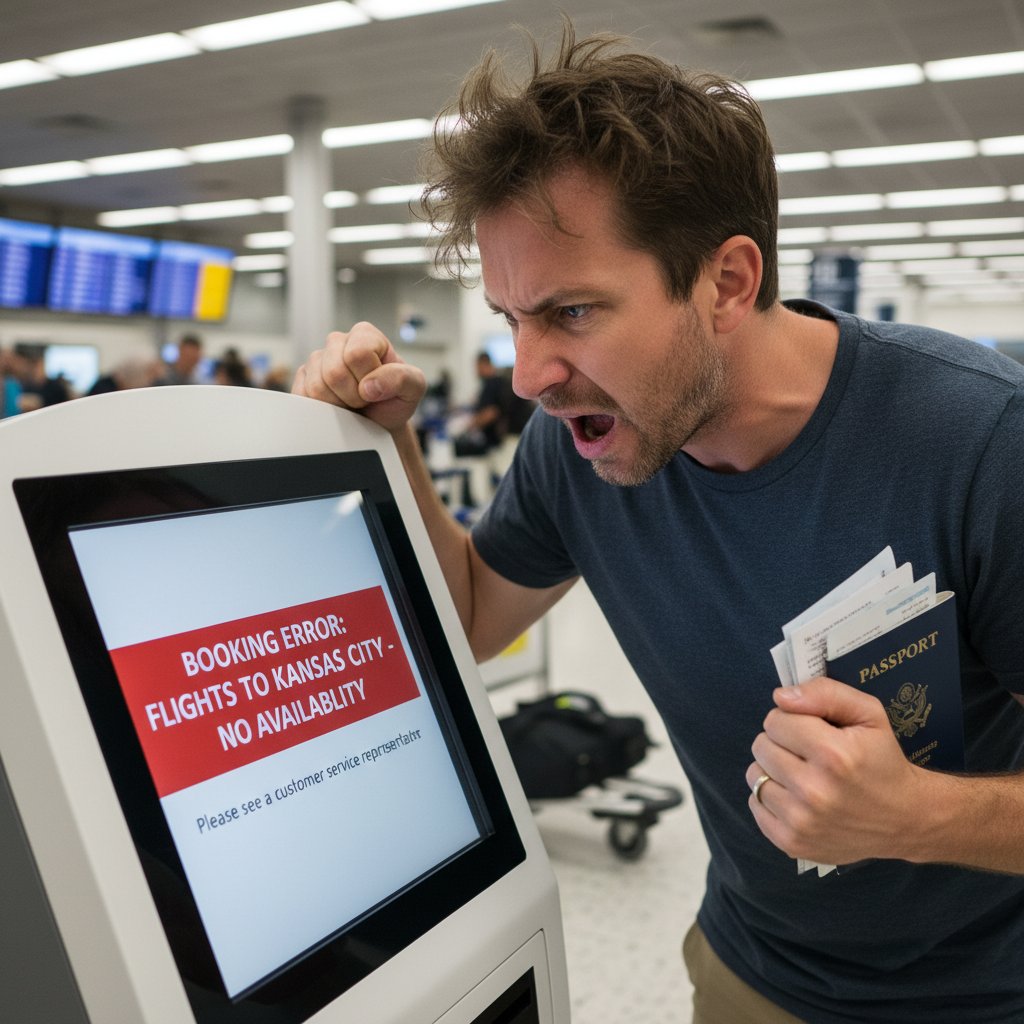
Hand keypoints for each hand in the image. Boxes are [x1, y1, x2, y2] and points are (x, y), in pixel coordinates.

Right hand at [292, 322, 425, 433]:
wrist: (379, 422)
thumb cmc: (395, 400)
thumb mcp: (414, 387)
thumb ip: (402, 379)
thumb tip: (369, 386)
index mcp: (365, 335)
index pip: (357, 354)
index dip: (369, 378)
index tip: (378, 386)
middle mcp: (338, 342)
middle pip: (334, 372)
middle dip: (354, 395)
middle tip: (364, 399)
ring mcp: (317, 360)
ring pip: (317, 387)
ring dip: (338, 405)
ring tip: (351, 404)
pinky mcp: (302, 379)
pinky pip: (303, 397)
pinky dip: (322, 411)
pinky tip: (335, 407)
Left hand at [746, 678, 927, 864]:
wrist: (905, 819)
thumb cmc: (882, 760)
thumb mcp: (868, 714)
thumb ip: (825, 693)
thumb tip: (781, 696)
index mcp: (833, 754)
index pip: (775, 720)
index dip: (792, 720)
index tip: (811, 731)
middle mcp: (814, 791)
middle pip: (761, 746)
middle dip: (780, 743)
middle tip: (807, 754)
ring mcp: (801, 821)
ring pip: (754, 775)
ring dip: (772, 770)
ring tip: (802, 774)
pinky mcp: (792, 842)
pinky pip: (755, 805)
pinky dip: (769, 798)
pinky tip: (796, 797)